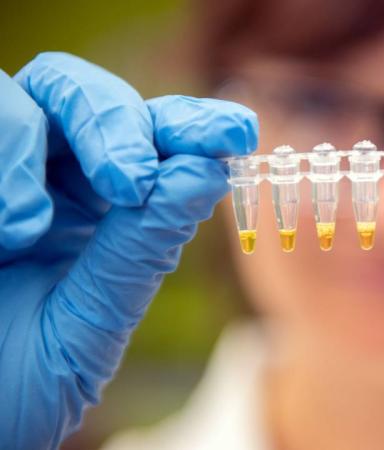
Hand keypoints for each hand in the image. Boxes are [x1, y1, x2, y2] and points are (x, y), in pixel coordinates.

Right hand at [0, 52, 257, 448]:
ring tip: (27, 229)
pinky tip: (6, 230)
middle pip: (87, 96)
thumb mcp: (89, 323)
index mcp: (104, 214)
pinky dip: (0, 166)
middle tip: (130, 180)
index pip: (153, 143)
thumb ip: (141, 248)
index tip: (236, 131)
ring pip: (26, 98)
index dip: (194, 125)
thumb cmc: (18, 385)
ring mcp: (2, 175)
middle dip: (116, 124)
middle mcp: (52, 183)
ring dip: (33, 147)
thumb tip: (208, 171)